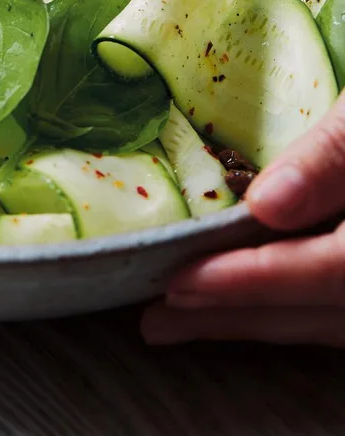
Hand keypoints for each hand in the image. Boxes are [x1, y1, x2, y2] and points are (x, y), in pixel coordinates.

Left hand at [142, 91, 344, 346]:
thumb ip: (331, 158)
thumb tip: (266, 206)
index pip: (335, 272)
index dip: (258, 281)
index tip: (181, 282)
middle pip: (329, 313)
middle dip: (237, 315)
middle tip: (155, 317)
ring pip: (336, 322)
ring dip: (256, 321)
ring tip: (177, 320)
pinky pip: (343, 313)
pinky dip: (290, 311)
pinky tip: (240, 306)